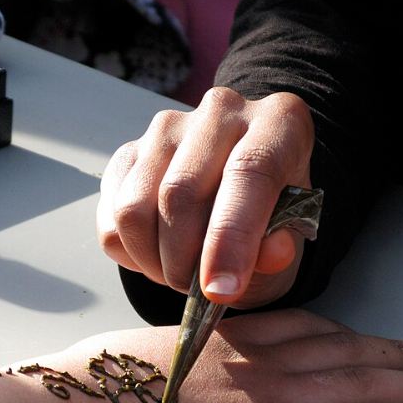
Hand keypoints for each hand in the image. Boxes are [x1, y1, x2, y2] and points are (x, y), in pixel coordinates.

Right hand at [75, 309, 402, 402]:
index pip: (303, 327)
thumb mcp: (142, 349)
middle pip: (342, 351)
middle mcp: (260, 361)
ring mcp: (272, 398)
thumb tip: (175, 361)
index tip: (363, 335)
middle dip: (387, 354)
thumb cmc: (103, 381)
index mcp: (227, 338)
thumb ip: (175, 352)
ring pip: (356, 386)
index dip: (342, 331)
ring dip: (402, 388)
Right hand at [97, 88, 313, 308]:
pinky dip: (131, 254)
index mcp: (278, 123)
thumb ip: (282, 244)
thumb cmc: (271, 213)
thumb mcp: (292, 234)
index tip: (220, 289)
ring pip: (135, 209)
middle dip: (183, 261)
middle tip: (196, 289)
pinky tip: (158, 255)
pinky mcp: (128, 154)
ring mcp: (166, 130)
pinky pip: (111, 220)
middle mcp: (220, 112)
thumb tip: (271, 254)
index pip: (249, 171)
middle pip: (180, 193)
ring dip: (152, 261)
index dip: (232, 236)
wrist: (238, 194)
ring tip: (178, 272)